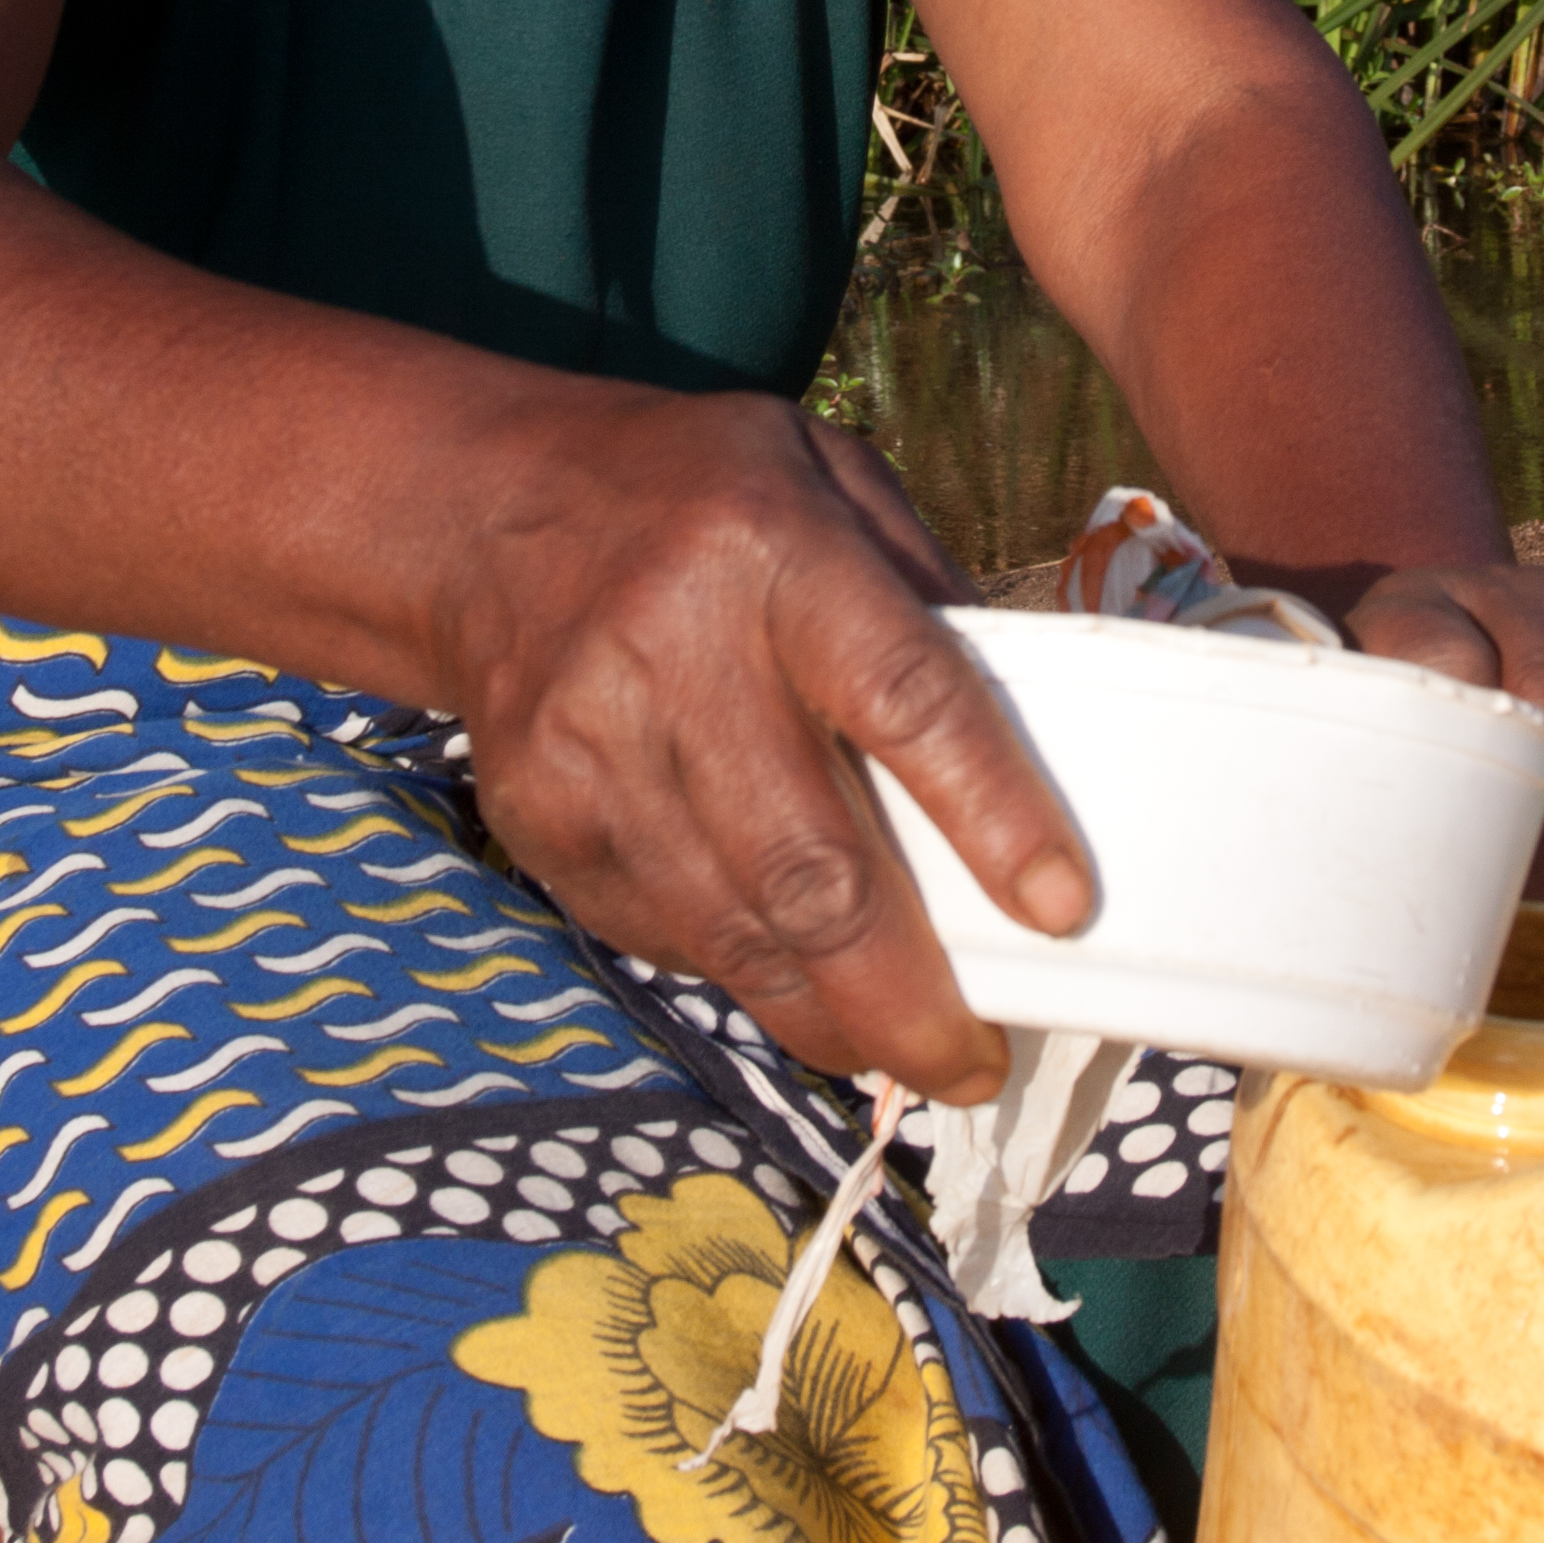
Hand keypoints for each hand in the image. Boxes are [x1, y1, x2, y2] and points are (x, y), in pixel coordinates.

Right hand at [443, 389, 1086, 1103]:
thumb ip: (926, 601)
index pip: (903, 696)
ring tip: (903, 1052)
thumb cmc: (700, 500)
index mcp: (772, 549)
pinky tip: (793, 980)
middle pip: (810, 866)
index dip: (991, 812)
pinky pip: (665, 934)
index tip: (1062, 910)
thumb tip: (1030, 748)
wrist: (481, 516)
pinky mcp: (539, 818)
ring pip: (735, 931)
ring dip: (831, 1017)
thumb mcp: (831, 481)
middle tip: (975, 1060)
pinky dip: (744, 973)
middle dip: (905, 995)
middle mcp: (671, 651)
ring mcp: (589, 747)